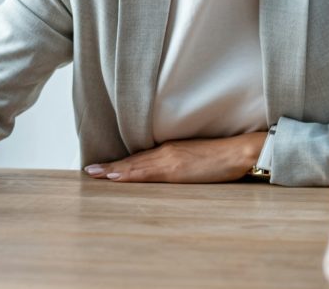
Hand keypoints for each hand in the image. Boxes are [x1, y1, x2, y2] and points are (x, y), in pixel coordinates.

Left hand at [83, 132, 267, 183]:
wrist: (239, 152)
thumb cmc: (222, 156)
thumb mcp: (195, 159)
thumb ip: (179, 164)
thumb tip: (168, 174)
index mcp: (170, 150)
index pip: (140, 159)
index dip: (120, 164)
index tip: (102, 168)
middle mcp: (165, 152)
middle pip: (133, 161)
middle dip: (111, 167)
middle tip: (89, 171)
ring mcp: (169, 159)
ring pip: (135, 166)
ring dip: (114, 170)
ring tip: (95, 174)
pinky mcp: (175, 168)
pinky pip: (147, 173)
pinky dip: (129, 174)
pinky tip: (116, 176)